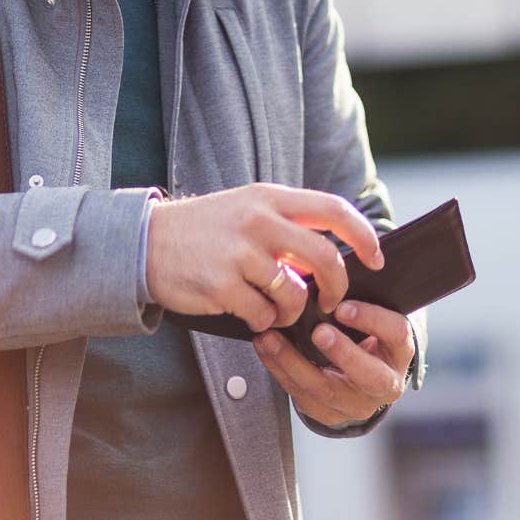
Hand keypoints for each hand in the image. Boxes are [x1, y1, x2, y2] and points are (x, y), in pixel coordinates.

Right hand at [145, 183, 383, 334]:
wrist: (145, 243)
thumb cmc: (202, 231)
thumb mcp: (244, 209)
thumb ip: (284, 226)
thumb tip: (329, 256)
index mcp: (268, 198)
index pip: (332, 210)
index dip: (362, 236)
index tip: (375, 258)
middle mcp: (257, 221)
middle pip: (324, 257)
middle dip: (337, 287)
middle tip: (331, 303)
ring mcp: (239, 253)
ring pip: (294, 293)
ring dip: (293, 311)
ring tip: (274, 309)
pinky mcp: (222, 285)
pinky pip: (263, 314)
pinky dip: (263, 321)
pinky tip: (249, 314)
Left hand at [254, 299, 412, 426]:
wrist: (357, 378)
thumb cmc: (360, 335)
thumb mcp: (367, 319)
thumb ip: (353, 303)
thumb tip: (323, 273)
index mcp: (399, 352)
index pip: (397, 334)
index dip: (372, 320)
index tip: (342, 307)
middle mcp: (385, 384)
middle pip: (371, 376)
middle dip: (343, 354)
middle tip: (318, 332)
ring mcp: (357, 404)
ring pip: (327, 390)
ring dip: (294, 362)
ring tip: (270, 338)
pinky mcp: (329, 415)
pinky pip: (302, 396)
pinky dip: (280, 370)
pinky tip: (265, 349)